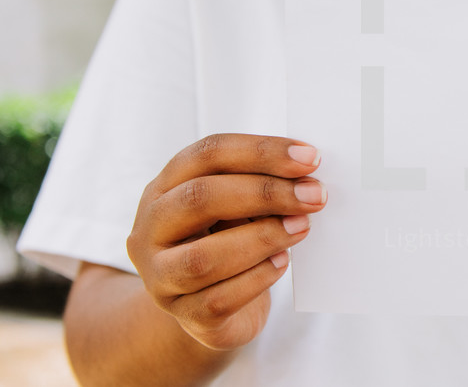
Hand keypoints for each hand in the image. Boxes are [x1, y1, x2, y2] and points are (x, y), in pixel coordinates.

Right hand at [127, 133, 325, 350]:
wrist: (213, 307)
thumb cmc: (231, 240)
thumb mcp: (238, 206)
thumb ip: (261, 186)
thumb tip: (306, 179)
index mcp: (165, 186)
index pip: (208, 154)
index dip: (261, 152)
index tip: (310, 157)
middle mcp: (151, 228)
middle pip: (200, 198)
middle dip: (265, 193)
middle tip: (314, 195)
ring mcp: (160, 276)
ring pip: (203, 258)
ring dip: (263, 238)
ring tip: (302, 228)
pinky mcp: (184, 315)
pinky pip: (220, 299)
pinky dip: (258, 278)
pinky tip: (281, 263)